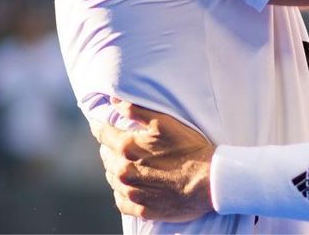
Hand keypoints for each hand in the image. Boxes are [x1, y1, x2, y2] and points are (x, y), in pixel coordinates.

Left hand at [91, 99, 214, 221]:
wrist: (208, 181)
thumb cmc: (188, 148)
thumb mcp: (163, 122)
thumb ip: (135, 110)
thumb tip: (114, 100)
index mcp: (126, 147)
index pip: (102, 133)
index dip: (101, 126)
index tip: (101, 124)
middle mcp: (123, 171)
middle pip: (105, 156)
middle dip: (111, 147)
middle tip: (124, 143)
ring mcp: (131, 192)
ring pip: (112, 178)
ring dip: (118, 168)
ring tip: (132, 163)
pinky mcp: (140, 209)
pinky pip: (121, 200)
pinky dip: (124, 191)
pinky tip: (134, 185)